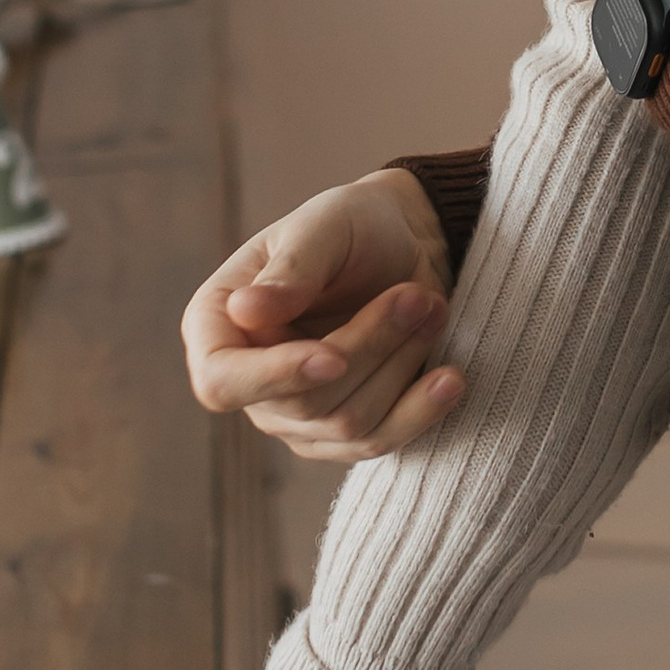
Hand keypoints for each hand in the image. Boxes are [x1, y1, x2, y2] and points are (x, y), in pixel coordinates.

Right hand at [181, 167, 464, 462]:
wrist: (405, 244)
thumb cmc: (354, 225)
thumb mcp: (325, 228)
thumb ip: (290, 270)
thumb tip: (244, 311)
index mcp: (218, 324)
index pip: (222, 381)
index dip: (274, 378)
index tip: (334, 356)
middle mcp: (248, 378)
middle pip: (302, 403)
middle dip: (369, 349)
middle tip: (417, 296)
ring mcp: (293, 414)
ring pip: (347, 425)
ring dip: (400, 366)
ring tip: (432, 307)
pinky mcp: (341, 433)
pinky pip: (377, 443)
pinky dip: (419, 410)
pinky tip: (451, 378)